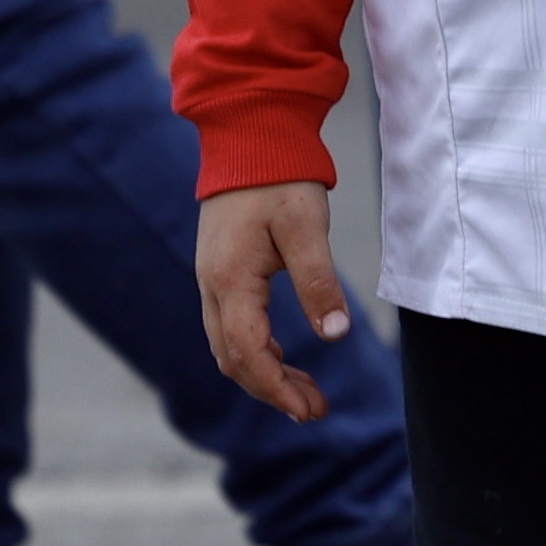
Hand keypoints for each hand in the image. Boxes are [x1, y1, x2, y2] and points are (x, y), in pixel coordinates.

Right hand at [198, 182, 355, 421]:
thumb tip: (334, 333)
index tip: (307, 410)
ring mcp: (212, 278)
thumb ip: (319, 281)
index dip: (275, 387)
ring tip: (307, 392)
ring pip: (230, 345)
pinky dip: (258, 350)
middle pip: (232, 358)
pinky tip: (287, 355)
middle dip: (272, 389)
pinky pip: (232, 325)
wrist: (249, 135)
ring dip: (266, 372)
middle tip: (315, 409)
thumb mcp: (307, 228)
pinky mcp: (221, 271)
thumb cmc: (280, 177)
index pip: (246, 352)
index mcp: (230, 278)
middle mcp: (212, 284)